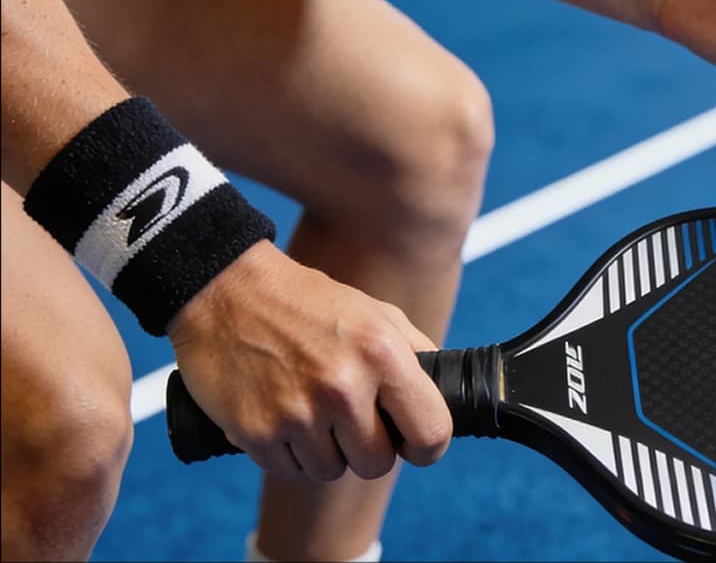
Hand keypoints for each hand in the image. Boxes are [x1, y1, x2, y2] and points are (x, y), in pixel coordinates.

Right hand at [166, 241, 451, 480]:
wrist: (226, 290)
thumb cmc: (308, 303)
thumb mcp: (376, 312)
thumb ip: (416, 354)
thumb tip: (444, 398)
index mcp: (383, 353)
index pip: (431, 433)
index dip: (425, 445)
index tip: (410, 441)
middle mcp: (344, 386)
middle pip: (377, 464)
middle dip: (366, 447)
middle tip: (346, 415)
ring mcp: (298, 412)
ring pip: (331, 471)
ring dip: (323, 449)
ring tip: (307, 405)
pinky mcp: (256, 432)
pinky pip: (288, 470)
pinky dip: (286, 450)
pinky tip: (278, 411)